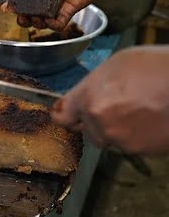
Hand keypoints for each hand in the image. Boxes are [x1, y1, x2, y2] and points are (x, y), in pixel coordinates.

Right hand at [18, 0, 108, 29]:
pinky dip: (53, 24)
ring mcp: (58, 7)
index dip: (14, 4)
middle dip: (23, 18)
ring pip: (43, 21)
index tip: (6, 7)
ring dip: (37, 22)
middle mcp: (47, 0)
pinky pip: (59, 22)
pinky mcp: (70, 11)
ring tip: (36, 17)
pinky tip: (50, 21)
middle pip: (31, 14)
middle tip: (21, 16)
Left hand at [52, 46, 168, 155]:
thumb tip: (85, 97)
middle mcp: (99, 122)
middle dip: (99, 122)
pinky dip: (139, 137)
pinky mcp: (141, 150)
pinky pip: (133, 146)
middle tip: (119, 107)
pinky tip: (152, 121)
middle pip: (89, 131)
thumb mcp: (115, 65)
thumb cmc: (153, 67)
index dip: (65, 115)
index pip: (63, 116)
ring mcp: (120, 138)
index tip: (66, 116)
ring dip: (120, 130)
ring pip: (112, 139)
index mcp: (87, 98)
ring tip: (140, 112)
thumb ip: (93, 86)